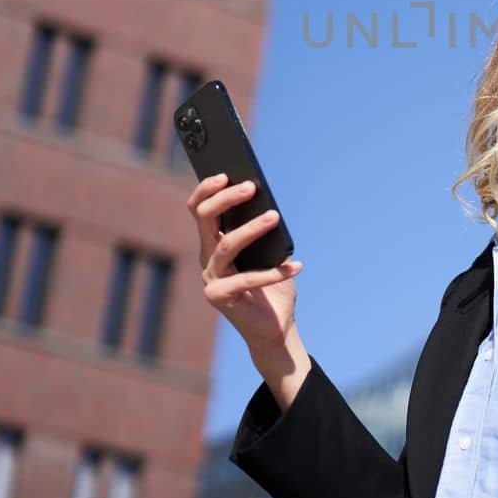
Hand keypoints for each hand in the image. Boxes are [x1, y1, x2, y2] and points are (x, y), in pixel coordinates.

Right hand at [188, 172, 302, 357]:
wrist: (276, 327)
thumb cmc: (273, 284)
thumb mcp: (270, 251)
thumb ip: (264, 229)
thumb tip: (268, 204)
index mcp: (213, 242)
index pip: (199, 208)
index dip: (206, 189)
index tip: (225, 171)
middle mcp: (207, 257)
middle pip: (205, 218)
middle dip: (225, 198)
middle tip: (251, 186)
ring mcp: (210, 278)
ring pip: (226, 243)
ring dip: (252, 228)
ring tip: (275, 216)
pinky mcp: (219, 297)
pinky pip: (247, 279)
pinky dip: (275, 272)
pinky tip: (297, 264)